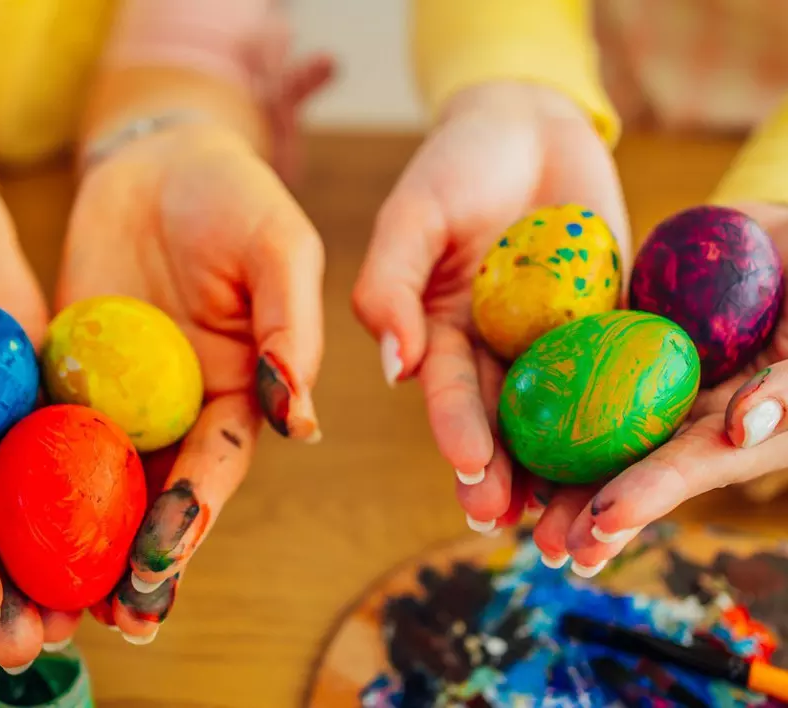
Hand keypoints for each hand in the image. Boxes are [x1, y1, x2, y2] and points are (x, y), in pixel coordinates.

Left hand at [56, 120, 323, 642]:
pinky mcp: (71, 373)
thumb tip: (301, 419)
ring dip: (88, 535)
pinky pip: (51, 428)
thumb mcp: (279, 247)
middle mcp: (180, 405)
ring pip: (105, 477)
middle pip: (163, 489)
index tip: (167, 553)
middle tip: (120, 612)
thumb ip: (291, 327)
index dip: (198, 509)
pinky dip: (36, 475)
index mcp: (239, 388)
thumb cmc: (235, 197)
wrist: (160, 160)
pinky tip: (15, 516)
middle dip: (145, 552)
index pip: (221, 461)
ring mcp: (122, 394)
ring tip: (65, 595)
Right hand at [352, 82, 628, 534]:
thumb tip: (396, 367)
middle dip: (503, 473)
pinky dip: (622, 415)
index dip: (457, 432)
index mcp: (443, 333)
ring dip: (560, 469)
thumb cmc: (457, 164)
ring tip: (565, 518)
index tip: (470, 468)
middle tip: (506, 520)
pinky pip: (617, 370)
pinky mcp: (605, 324)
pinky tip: (632, 454)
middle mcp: (497, 349)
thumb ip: (390, 285)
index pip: (449, 392)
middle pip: (503, 422)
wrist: (530, 124)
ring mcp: (554, 342)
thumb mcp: (412, 216)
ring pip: (560, 415)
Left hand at [540, 201, 787, 575]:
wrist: (766, 241)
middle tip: (544, 547)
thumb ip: (787, 382)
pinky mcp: (614, 346)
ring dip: (552, 475)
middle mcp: (686, 414)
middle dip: (587, 511)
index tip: (603, 521)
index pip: (689, 465)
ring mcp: (646, 384)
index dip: (648, 495)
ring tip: (507, 511)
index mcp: (736, 423)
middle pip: (632, 468)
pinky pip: (571, 374)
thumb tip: (744, 427)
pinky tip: (497, 430)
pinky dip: (538, 406)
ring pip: (593, 434)